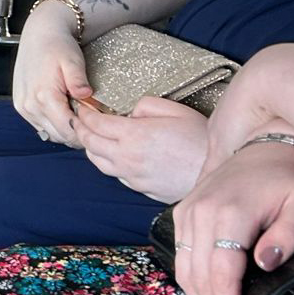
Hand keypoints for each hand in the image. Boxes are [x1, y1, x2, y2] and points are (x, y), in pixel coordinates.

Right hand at [10, 0, 94, 148]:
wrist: (39, 34)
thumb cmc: (58, 45)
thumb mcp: (73, 60)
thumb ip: (78, 80)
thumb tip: (86, 95)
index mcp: (43, 96)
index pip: (68, 130)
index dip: (86, 132)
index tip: (98, 126)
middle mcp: (30, 105)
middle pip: (59, 136)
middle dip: (77, 132)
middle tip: (92, 120)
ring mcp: (23, 107)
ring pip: (50, 133)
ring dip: (65, 129)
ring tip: (78, 114)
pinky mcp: (21, 107)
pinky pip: (41, 126)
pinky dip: (54, 124)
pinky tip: (64, 110)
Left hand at [77, 96, 211, 203]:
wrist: (216, 173)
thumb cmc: (200, 139)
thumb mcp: (174, 110)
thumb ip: (145, 106)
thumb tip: (130, 113)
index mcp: (133, 135)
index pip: (96, 124)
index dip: (85, 114)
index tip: (81, 107)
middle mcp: (127, 158)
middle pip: (90, 144)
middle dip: (80, 129)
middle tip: (77, 120)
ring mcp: (133, 177)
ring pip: (99, 163)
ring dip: (90, 148)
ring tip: (89, 137)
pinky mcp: (141, 189)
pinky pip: (115, 175)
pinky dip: (107, 162)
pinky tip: (112, 155)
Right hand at [170, 139, 293, 294]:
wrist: (266, 146)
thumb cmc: (290, 180)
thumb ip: (289, 235)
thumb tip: (264, 263)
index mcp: (230, 212)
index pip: (221, 274)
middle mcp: (201, 212)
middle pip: (198, 278)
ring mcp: (187, 212)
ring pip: (184, 271)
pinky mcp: (182, 213)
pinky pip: (180, 258)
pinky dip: (192, 284)